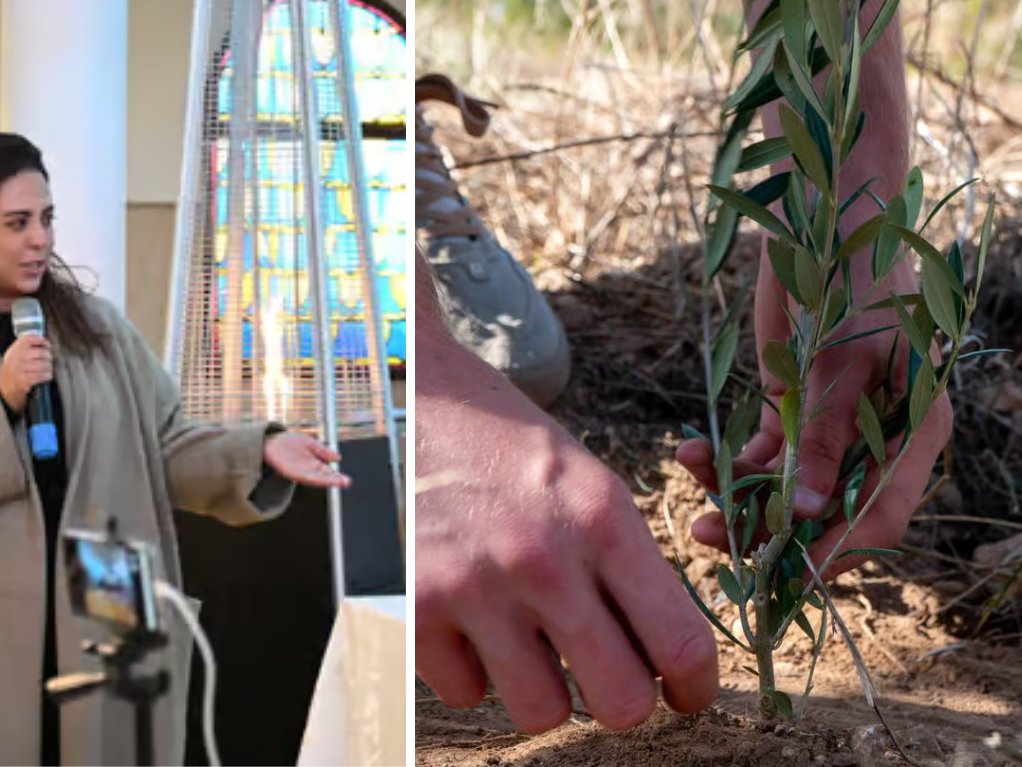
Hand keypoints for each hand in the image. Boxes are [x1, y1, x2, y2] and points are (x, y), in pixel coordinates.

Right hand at [0, 334, 52, 412]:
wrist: (4, 392)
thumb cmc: (12, 374)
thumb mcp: (14, 358)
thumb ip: (26, 349)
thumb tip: (43, 343)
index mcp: (13, 351)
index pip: (29, 339)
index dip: (41, 341)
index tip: (47, 345)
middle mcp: (15, 359)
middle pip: (40, 352)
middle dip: (48, 357)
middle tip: (49, 360)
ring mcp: (18, 370)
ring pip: (43, 364)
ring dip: (49, 368)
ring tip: (48, 369)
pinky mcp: (23, 381)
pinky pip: (41, 375)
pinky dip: (47, 376)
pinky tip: (46, 376)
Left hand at [263, 432, 350, 488]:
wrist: (271, 442)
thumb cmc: (290, 442)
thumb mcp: (310, 443)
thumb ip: (323, 450)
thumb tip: (338, 457)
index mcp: (315, 464)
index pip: (328, 472)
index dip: (337, 476)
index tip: (347, 480)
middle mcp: (308, 470)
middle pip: (324, 477)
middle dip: (334, 480)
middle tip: (345, 482)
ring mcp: (300, 472)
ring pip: (316, 478)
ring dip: (326, 481)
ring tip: (336, 482)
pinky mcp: (290, 472)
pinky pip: (304, 476)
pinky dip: (313, 478)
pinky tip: (321, 478)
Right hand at [417, 347, 717, 733]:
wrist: (420, 399)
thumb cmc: (511, 447)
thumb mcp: (590, 485)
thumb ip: (627, 568)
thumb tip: (657, 659)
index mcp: (601, 520)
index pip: (679, 643)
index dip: (695, 688)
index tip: (685, 694)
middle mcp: (543, 559)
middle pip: (621, 701)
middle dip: (621, 700)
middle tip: (605, 676)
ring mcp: (474, 588)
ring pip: (542, 712)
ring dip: (543, 688)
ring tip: (529, 641)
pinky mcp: (417, 607)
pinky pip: (467, 692)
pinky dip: (474, 670)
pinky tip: (472, 623)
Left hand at [676, 251, 952, 581]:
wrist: (822, 220)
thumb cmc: (853, 282)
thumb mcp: (842, 364)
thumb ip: (826, 437)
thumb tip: (811, 512)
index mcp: (912, 432)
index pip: (882, 515)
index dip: (838, 551)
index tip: (788, 575)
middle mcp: (874, 437)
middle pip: (827, 510)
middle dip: (770, 531)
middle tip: (714, 542)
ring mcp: (831, 424)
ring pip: (785, 486)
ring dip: (738, 496)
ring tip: (693, 499)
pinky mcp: (793, 406)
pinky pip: (761, 452)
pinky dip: (727, 461)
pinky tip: (690, 455)